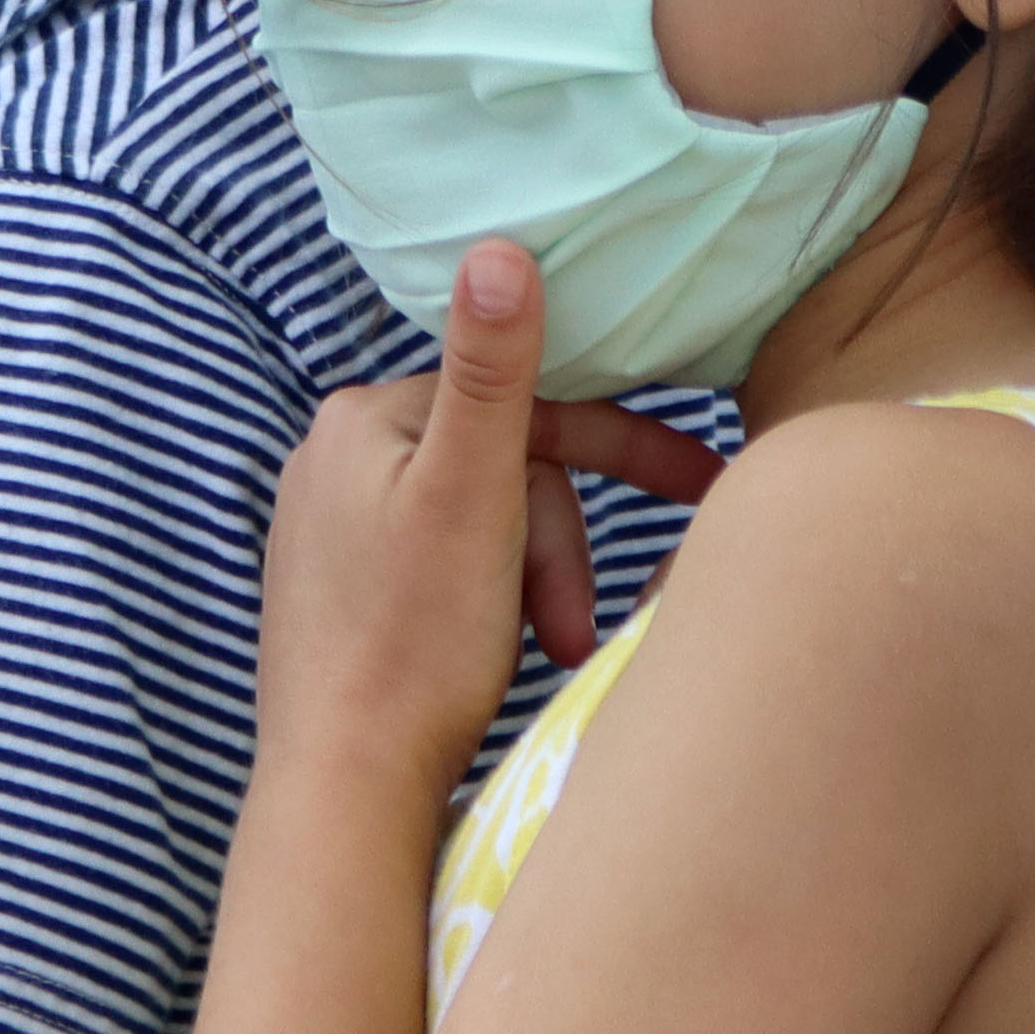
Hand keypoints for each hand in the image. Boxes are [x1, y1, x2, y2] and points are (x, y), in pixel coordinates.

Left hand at [263, 242, 629, 800]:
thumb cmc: (413, 647)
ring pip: (484, 522)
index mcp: (365, 419)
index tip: (701, 486)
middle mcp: (336, 458)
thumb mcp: (472, 496)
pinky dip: (495, 603)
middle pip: (505, 468)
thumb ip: (493, 372)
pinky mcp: (341, 591)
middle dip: (560, 544)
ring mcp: (333, 527)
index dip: (617, 450)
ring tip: (554, 651)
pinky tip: (506, 652)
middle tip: (581, 629)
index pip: (524, 407)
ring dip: (536, 581)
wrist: (343, 787)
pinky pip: (448, 566)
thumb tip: (501, 246)